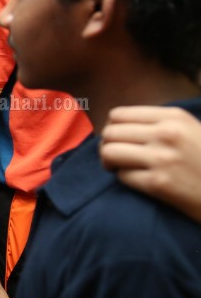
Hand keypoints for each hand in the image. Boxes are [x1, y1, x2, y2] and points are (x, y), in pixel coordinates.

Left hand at [100, 106, 200, 221]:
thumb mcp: (190, 130)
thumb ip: (159, 123)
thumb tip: (117, 124)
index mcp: (174, 117)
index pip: (119, 115)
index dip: (113, 128)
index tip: (119, 139)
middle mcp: (167, 134)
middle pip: (110, 133)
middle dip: (107, 146)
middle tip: (116, 156)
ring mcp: (162, 158)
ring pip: (109, 152)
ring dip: (110, 162)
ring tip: (119, 167)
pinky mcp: (158, 183)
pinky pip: (122, 175)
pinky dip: (125, 178)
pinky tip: (139, 180)